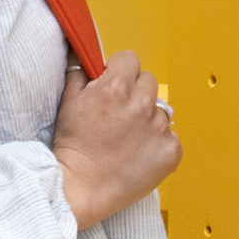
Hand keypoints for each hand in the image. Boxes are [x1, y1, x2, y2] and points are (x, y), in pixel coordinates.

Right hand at [52, 50, 181, 230]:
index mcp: (116, 87)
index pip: (129, 59)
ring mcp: (159, 129)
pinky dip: (157, 143)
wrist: (81, 187)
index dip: (119, 71)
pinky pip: (170, 136)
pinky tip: (138, 153)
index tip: (114, 83)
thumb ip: (79, 70)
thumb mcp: (67, 101)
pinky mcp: (171, 151)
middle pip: (148, 81)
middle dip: (134, 92)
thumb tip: (82, 51)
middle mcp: (141, 104)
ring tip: (127, 137)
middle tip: (118, 113)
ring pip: (159, 110)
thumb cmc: (73, 147)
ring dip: (147, 118)